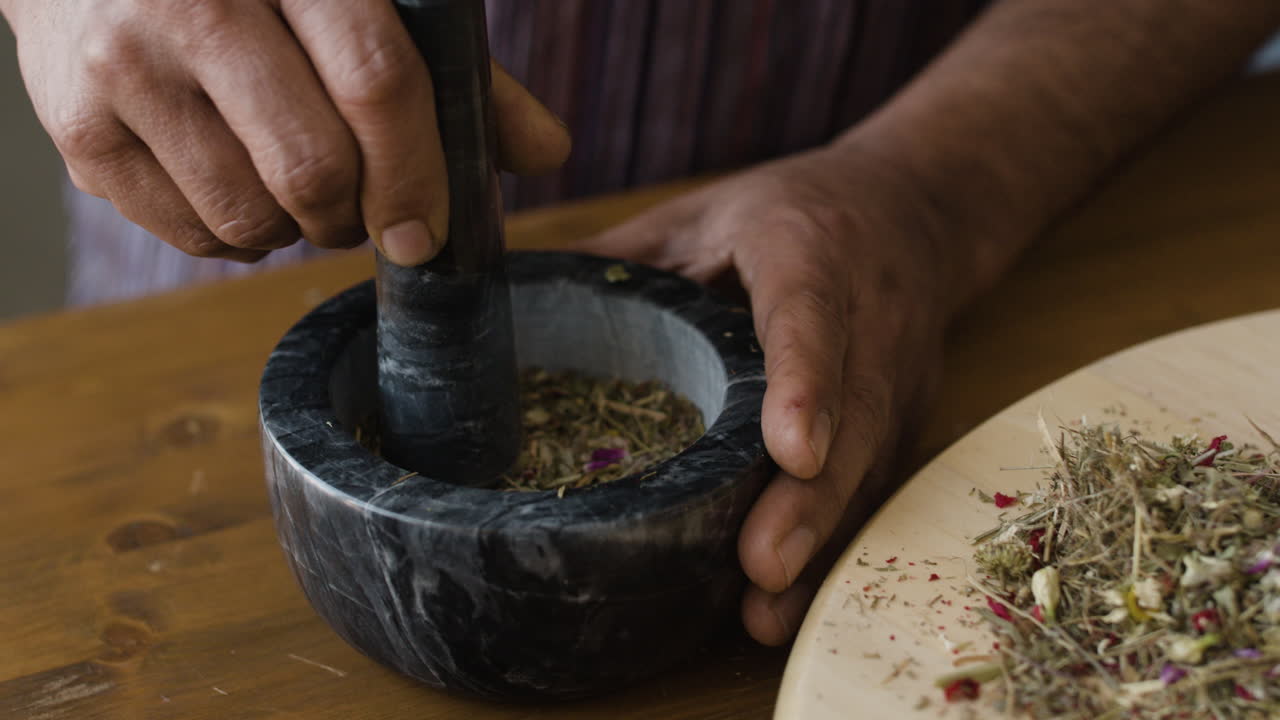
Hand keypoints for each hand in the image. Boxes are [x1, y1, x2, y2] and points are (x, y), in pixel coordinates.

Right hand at [1, 0, 568, 264]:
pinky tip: (237, 181)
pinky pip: (194, 237)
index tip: (429, 231)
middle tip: (365, 207)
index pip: (378, 83)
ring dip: (298, 229)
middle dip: (359, 215)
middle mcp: (192, 4)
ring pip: (252, 218)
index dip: (419, 175)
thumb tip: (549, 153)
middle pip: (314, 170)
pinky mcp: (79, 132)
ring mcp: (122, 69)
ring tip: (296, 184)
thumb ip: (453, 66)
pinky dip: (238, 235)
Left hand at [577, 143, 957, 644]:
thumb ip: (627, 253)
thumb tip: (512, 293)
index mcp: (810, 252)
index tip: (789, 452)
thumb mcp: (708, 211)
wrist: (917, 207)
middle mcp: (869, 320)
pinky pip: (872, 488)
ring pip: (869, 466)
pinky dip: (832, 545)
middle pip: (854, 417)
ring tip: (766, 609)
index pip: (811, 318)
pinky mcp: (905, 419)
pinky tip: (786, 602)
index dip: (805, 385)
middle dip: (810, 500)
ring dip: (822, 541)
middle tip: (762, 565)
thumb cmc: (797, 212)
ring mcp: (897, 377)